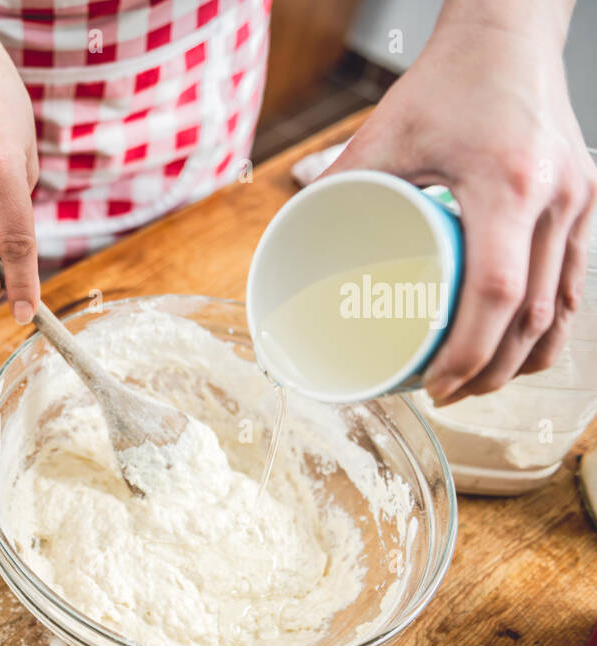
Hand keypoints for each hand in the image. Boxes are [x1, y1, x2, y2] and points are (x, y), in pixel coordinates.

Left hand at [326, 0, 595, 404]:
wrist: (509, 33)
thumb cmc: (444, 82)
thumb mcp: (382, 136)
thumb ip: (336, 186)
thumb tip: (291, 241)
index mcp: (508, 184)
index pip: (499, 292)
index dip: (469, 352)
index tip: (433, 385)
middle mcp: (556, 198)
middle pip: (535, 315)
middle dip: (491, 372)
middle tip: (443, 396)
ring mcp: (580, 201)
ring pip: (564, 308)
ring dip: (522, 360)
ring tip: (474, 385)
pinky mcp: (585, 201)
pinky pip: (576, 282)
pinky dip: (550, 326)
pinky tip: (519, 350)